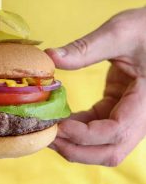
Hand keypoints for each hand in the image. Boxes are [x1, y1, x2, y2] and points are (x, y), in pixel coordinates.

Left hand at [46, 7, 145, 165]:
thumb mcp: (119, 33)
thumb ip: (84, 48)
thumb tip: (49, 57)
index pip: (116, 131)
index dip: (84, 134)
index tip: (57, 124)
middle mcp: (141, 117)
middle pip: (109, 150)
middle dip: (76, 148)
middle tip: (46, 136)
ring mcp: (128, 116)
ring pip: (102, 145)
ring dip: (73, 143)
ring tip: (47, 130)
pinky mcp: (116, 110)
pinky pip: (96, 129)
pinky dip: (76, 130)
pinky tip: (58, 120)